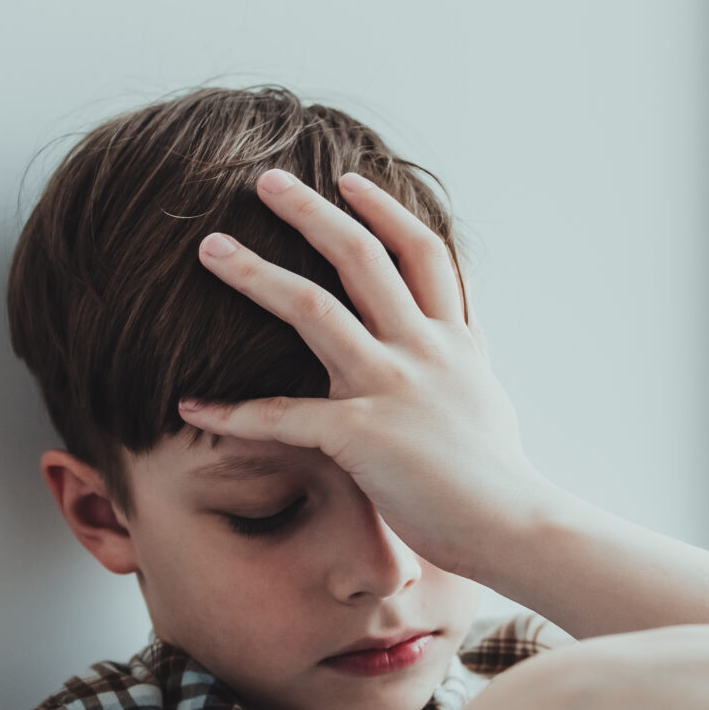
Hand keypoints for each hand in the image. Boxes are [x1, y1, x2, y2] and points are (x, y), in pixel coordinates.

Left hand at [179, 169, 552, 576]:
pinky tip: (192, 403)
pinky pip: (283, 415)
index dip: (385, 210)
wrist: (516, 528)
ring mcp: (392, 387)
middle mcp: (423, 350)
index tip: (348, 180)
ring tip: (210, 248)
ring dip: (254, 273)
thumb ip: (465, 359)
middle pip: (361, 257)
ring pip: (313, 309)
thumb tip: (461, 334)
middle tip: (265, 182)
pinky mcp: (363, 435)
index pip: (422, 252)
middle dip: (310, 213)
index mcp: (454, 341)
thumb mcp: (488, 399)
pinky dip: (234, 411)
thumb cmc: (499, 480)